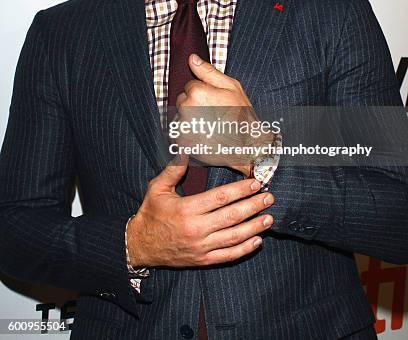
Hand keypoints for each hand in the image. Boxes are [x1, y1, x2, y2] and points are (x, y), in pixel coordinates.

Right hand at [127, 155, 273, 267]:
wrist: (140, 245)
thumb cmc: (151, 214)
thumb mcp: (157, 188)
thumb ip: (173, 170)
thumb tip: (186, 151)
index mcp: (187, 209)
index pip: (220, 198)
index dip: (240, 190)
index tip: (255, 183)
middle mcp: (196, 229)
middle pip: (232, 216)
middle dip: (253, 206)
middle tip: (268, 198)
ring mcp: (201, 247)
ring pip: (234, 237)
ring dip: (254, 227)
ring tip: (269, 218)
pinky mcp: (203, 260)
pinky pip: (228, 255)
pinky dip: (245, 249)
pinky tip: (257, 240)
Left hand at [172, 54, 275, 176]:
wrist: (247, 146)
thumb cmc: (242, 115)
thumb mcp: (231, 87)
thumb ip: (208, 71)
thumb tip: (192, 58)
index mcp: (196, 92)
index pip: (190, 86)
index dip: (204, 93)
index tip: (216, 102)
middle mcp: (186, 108)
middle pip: (183, 100)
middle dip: (195, 104)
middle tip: (214, 114)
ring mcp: (183, 127)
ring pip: (181, 116)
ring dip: (191, 119)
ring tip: (210, 126)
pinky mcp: (181, 142)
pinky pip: (179, 133)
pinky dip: (188, 134)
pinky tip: (204, 136)